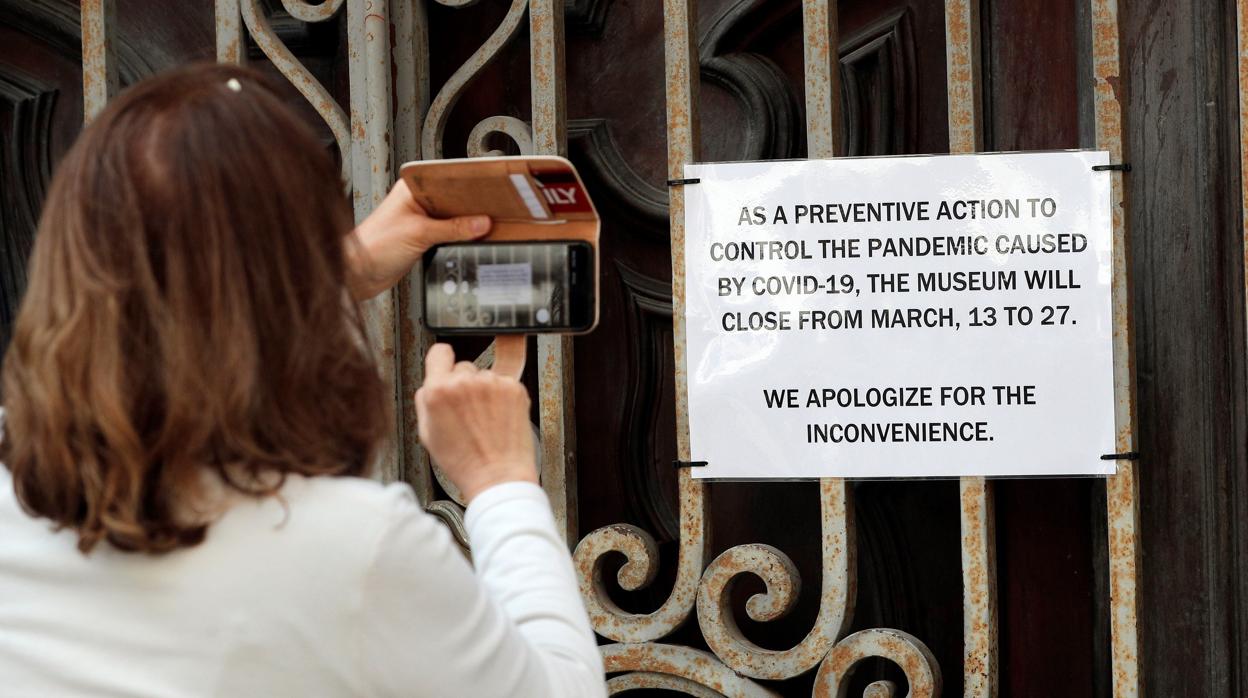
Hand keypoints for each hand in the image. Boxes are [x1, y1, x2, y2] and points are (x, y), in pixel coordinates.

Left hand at [348, 179, 490, 299]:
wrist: (359, 273)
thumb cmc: (373, 246)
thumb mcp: (419, 233)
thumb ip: (454, 229)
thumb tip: (481, 223)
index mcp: (412, 187)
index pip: (448, 180)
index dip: (469, 186)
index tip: (491, 192)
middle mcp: (417, 200)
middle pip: (453, 199)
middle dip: (472, 206)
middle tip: (495, 209)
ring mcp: (421, 219)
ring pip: (452, 217)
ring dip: (466, 224)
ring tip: (487, 224)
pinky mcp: (423, 237)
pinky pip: (448, 233)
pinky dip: (460, 237)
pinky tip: (472, 238)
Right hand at [415, 343, 536, 502]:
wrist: (498, 476)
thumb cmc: (464, 462)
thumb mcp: (427, 434)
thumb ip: (425, 400)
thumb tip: (430, 384)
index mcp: (439, 390)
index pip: (439, 352)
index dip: (441, 361)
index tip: (445, 366)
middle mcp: (466, 382)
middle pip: (463, 367)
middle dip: (463, 385)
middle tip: (467, 412)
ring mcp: (492, 383)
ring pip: (484, 376)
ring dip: (484, 391)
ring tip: (484, 420)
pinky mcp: (514, 388)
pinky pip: (504, 383)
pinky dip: (502, 396)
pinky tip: (498, 418)